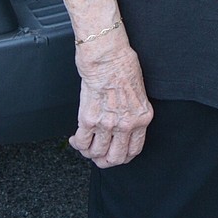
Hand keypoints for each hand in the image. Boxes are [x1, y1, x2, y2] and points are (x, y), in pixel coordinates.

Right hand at [71, 36, 153, 166]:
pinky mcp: (89, 119)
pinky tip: (76, 137)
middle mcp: (126, 124)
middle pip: (114, 158)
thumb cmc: (124, 67)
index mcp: (142, 118)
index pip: (134, 151)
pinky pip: (82, 143)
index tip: (115, 155)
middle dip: (104, 160)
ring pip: (96, 154)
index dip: (122, 157)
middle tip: (98, 154)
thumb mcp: (139, 95)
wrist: (108, 56)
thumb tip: (122, 130)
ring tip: (86, 144)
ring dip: (89, 152)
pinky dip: (77, 144)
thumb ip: (133, 114)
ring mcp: (107, 124)